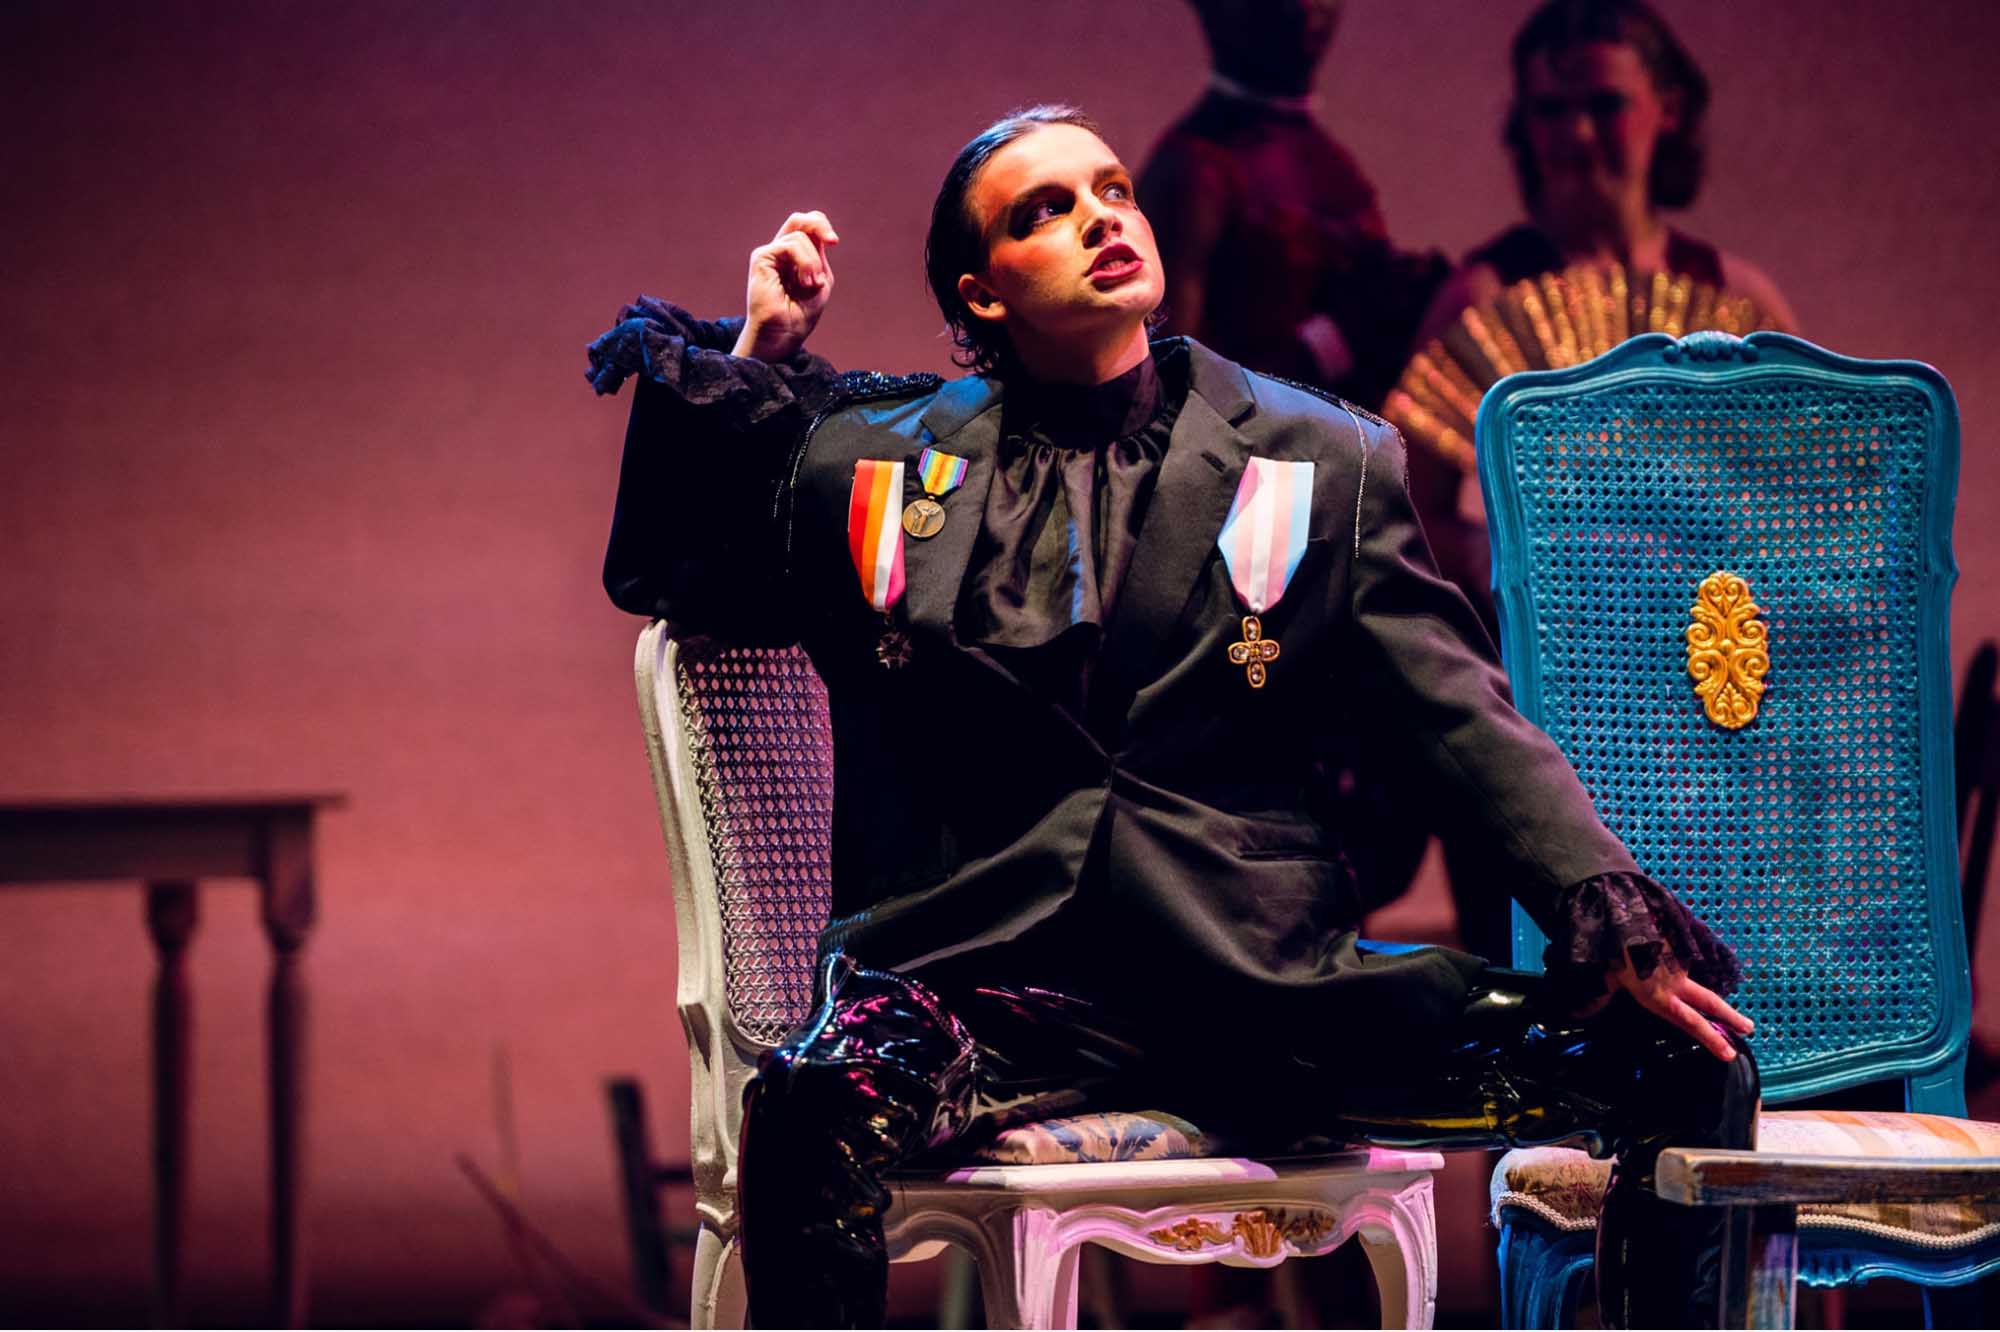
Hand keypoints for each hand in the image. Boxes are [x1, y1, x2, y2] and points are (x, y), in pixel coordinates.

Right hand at [732, 211, 838, 361]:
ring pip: (799, 237)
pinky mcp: (761, 258)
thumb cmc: (801, 314)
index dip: (821, 226)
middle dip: (819, 226)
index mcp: (794, 257)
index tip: (834, 242)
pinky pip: (789, 245)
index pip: (806, 227)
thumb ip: (819, 256)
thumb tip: (820, 235)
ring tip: (811, 284)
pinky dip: (804, 262)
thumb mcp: (820, 279)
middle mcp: (779, 252)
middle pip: (798, 220)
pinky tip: (805, 281)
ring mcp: (769, 254)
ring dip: (813, 261)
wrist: (784, 334)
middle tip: (833, 241)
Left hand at [1579, 947, 1754, 1061]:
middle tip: (1750, 1029)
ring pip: (1696, 978)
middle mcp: (1674, 982)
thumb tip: (1578, 1016)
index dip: (1710, 1039)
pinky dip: (1684, 960)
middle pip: (1709, 1002)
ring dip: (1705, 987)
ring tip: (1713, 997)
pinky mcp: (1678, 942)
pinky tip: (1677, 958)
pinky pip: (1684, 956)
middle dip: (1730, 1017)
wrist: (1622, 913)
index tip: (1730, 1053)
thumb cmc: (1610, 950)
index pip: (1690, 1023)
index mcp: (1658, 996)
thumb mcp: (1601, 978)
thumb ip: (1598, 998)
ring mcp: (1679, 961)